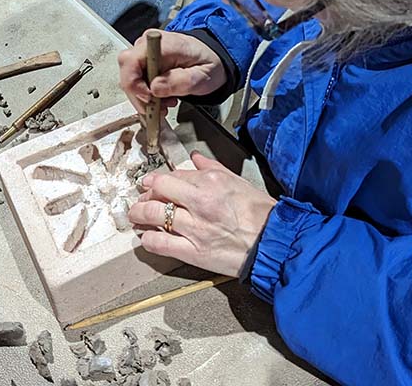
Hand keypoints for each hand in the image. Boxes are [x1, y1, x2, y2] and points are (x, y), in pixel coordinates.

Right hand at [118, 30, 226, 116]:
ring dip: (143, 98)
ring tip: (163, 103)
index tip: (150, 99)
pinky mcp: (143, 61)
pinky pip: (135, 81)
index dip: (135, 84)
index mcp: (162, 44)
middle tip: (158, 108)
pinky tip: (160, 98)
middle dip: (140, 96)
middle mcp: (148, 44)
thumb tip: (155, 88)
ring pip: (129, 80)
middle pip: (127, 73)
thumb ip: (180, 82)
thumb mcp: (201, 77)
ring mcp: (143, 52)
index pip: (131, 61)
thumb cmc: (207, 63)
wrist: (210, 58)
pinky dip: (145, 95)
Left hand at [129, 152, 276, 276]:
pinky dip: (148, 239)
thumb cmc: (262, 215)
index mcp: (212, 182)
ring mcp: (195, 228)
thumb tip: (197, 158)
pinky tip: (148, 237)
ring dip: (139, 214)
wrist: (274, 244)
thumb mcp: (239, 182)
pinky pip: (159, 243)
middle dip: (145, 194)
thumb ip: (213, 168)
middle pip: (158, 191)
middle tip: (142, 198)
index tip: (152, 183)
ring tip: (136, 215)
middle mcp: (200, 202)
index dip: (158, 180)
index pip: (173, 175)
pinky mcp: (193, 252)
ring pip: (153, 215)